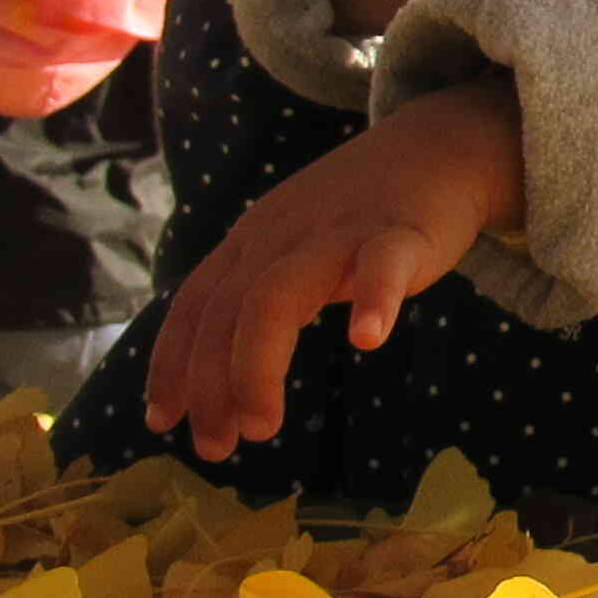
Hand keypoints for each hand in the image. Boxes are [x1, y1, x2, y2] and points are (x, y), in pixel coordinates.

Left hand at [144, 79, 523, 459]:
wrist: (436, 150)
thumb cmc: (361, 214)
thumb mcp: (292, 245)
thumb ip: (258, 294)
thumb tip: (215, 372)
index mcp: (252, 241)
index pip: (195, 303)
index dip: (171, 363)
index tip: (161, 421)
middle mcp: (282, 235)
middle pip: (228, 310)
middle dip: (212, 383)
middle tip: (216, 447)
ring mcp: (339, 233)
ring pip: (280, 294)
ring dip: (258, 364)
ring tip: (262, 425)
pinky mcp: (399, 232)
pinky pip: (381, 264)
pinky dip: (372, 299)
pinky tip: (368, 339)